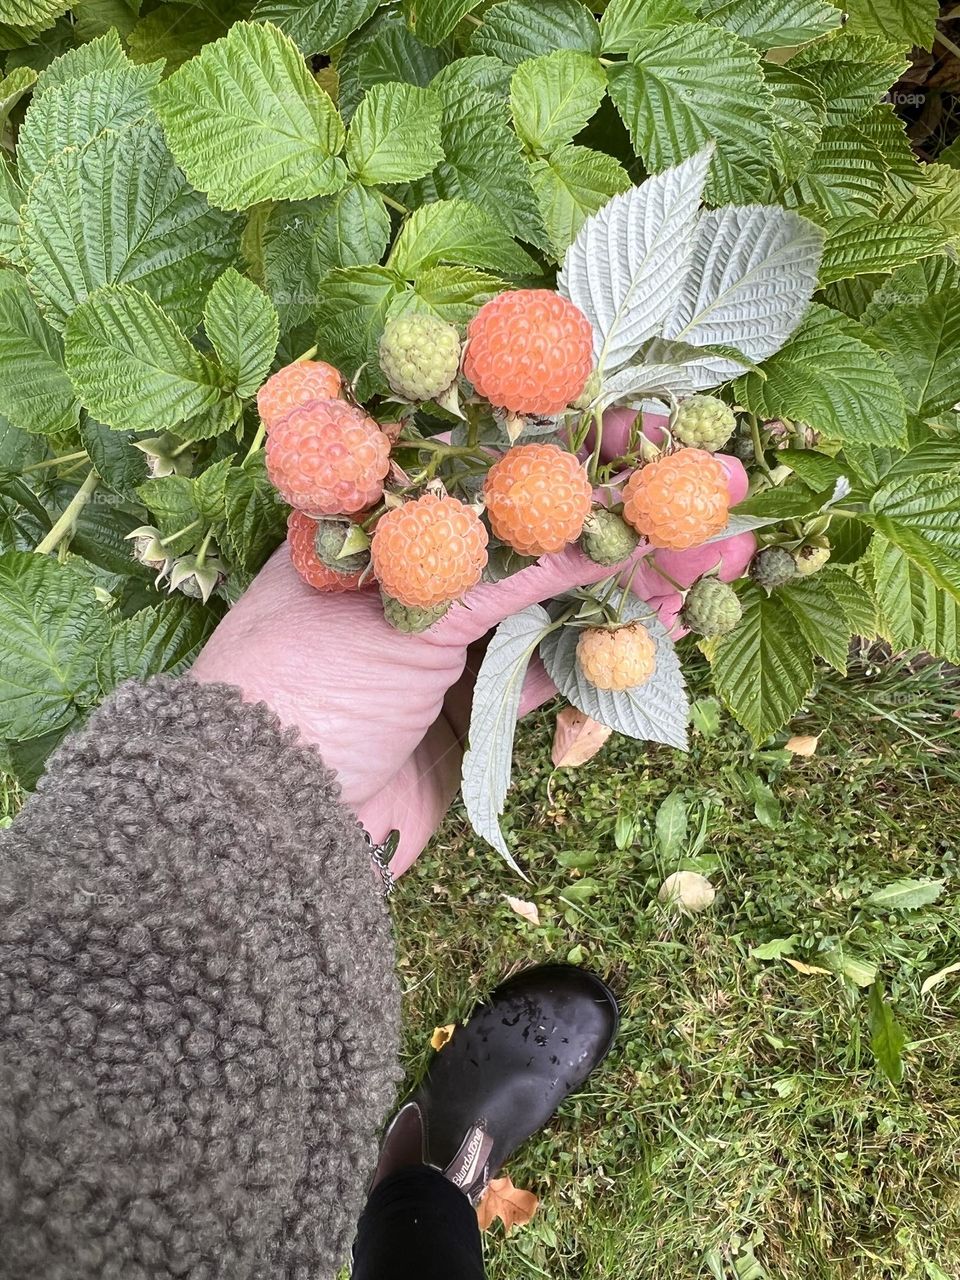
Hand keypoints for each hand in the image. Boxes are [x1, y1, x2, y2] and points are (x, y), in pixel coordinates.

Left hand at [192, 431, 752, 874]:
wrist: (264, 830)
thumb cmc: (305, 687)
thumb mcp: (415, 609)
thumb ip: (521, 568)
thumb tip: (623, 515)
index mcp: (381, 518)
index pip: (494, 461)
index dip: (580, 445)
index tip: (659, 433)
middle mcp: (417, 571)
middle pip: (542, 532)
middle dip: (633, 517)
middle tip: (726, 501)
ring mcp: (447, 644)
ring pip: (560, 604)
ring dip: (640, 583)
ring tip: (725, 557)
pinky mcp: (472, 711)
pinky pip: (553, 673)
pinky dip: (610, 652)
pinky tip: (676, 624)